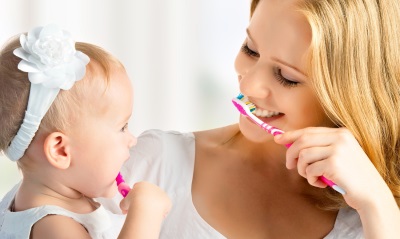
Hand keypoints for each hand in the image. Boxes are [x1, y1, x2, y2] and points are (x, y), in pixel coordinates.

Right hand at [120, 181, 171, 217]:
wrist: (145, 206)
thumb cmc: (133, 203)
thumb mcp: (124, 203)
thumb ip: (124, 203)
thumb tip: (124, 208)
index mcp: (142, 184)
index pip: (139, 189)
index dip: (135, 197)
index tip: (133, 204)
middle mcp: (153, 187)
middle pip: (149, 195)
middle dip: (145, 203)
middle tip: (140, 212)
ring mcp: (161, 193)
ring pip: (156, 202)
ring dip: (153, 208)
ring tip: (147, 215)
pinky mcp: (167, 200)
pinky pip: (164, 208)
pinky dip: (160, 213)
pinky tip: (155, 217)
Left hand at [274, 127, 390, 209]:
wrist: (371, 193)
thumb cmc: (350, 176)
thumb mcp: (337, 155)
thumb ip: (318, 147)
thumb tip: (288, 142)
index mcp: (341, 133)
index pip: (309, 131)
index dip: (291, 135)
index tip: (277, 138)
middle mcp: (340, 138)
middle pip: (302, 140)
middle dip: (291, 153)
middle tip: (290, 166)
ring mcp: (338, 150)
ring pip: (303, 155)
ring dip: (302, 169)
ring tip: (311, 177)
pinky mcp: (334, 164)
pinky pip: (310, 170)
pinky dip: (311, 179)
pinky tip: (320, 183)